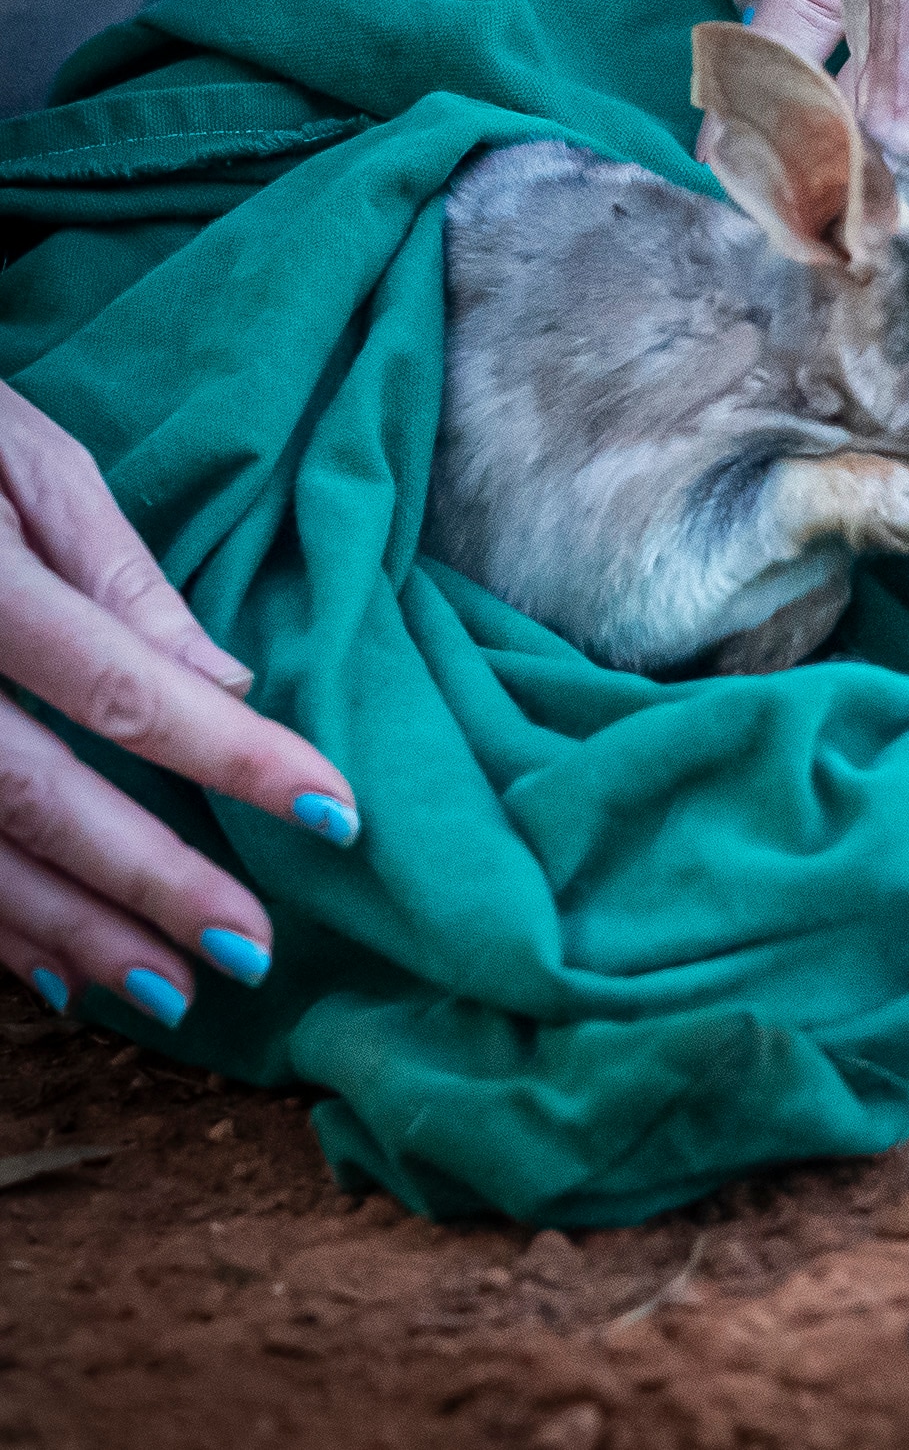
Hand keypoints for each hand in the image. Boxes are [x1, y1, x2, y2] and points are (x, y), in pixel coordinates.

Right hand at [0, 382, 358, 1028]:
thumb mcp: (26, 460)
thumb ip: (116, 574)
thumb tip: (224, 679)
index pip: (123, 687)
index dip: (232, 756)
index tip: (334, 811)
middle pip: (35, 796)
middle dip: (148, 882)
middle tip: (250, 949)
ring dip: (70, 934)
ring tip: (172, 993)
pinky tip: (56, 978)